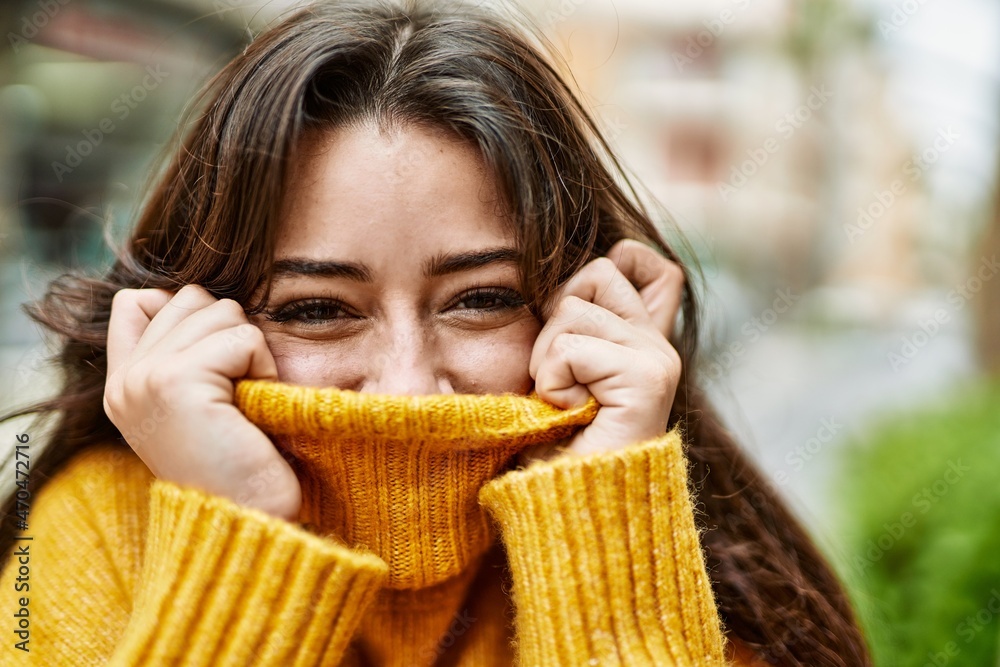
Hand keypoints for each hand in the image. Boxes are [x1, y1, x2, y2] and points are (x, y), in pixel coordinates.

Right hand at [103, 284, 300, 519]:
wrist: (250, 521)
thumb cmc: (242, 465)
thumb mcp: (199, 405)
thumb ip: (185, 353)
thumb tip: (201, 298)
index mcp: (122, 385)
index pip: (138, 300)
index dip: (188, 313)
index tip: (215, 365)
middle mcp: (125, 380)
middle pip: (190, 297)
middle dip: (228, 332)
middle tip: (235, 392)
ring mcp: (145, 378)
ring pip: (220, 309)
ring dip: (249, 350)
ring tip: (244, 401)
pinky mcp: (176, 381)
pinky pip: (243, 337)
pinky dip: (263, 367)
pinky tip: (255, 406)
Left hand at [520, 239, 684, 462]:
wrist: (569, 511)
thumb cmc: (553, 448)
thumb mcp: (560, 374)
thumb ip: (576, 328)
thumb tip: (568, 278)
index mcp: (643, 343)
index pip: (646, 264)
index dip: (612, 264)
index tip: (578, 320)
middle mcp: (660, 346)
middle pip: (596, 272)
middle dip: (557, 321)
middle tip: (561, 379)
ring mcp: (659, 359)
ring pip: (573, 308)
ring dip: (547, 359)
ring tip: (564, 403)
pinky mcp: (647, 378)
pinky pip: (570, 348)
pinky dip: (553, 382)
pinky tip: (570, 414)